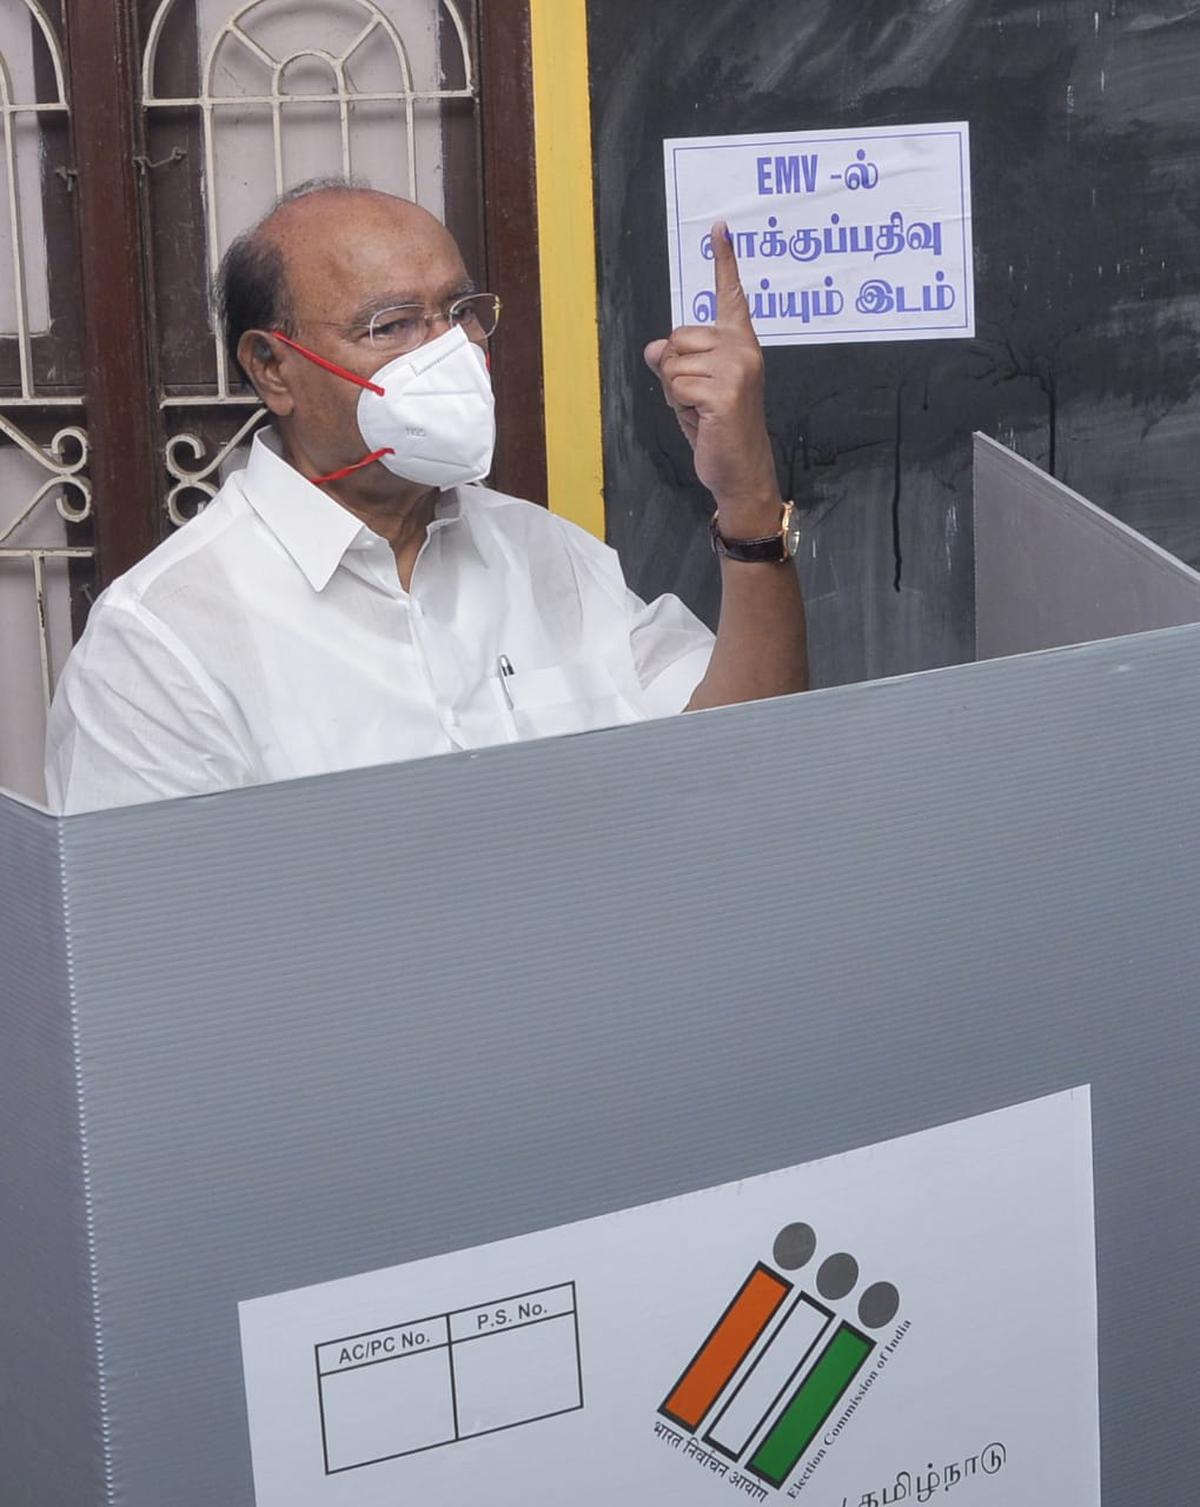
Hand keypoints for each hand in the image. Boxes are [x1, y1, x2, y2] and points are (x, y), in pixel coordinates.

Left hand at [644, 220, 780, 532]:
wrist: (741, 471)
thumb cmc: (720, 431)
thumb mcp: (693, 391)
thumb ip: (676, 364)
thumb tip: (655, 348)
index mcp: (740, 344)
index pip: (731, 297)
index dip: (724, 262)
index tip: (719, 229)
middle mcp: (743, 350)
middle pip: (677, 338)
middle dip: (674, 372)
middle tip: (699, 400)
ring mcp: (736, 368)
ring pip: (672, 363)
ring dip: (676, 393)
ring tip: (701, 411)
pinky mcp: (725, 391)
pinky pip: (676, 386)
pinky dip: (680, 406)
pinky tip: (702, 420)